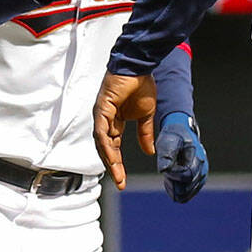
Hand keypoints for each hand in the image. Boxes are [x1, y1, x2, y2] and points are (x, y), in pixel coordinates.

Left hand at [93, 72, 156, 190]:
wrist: (139, 67)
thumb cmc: (141, 85)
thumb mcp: (146, 115)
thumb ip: (145, 133)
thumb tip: (149, 151)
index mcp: (115, 122)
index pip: (115, 147)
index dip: (119, 164)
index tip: (124, 181)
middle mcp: (105, 121)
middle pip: (106, 149)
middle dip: (113, 167)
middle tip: (120, 183)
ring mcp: (102, 115)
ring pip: (102, 143)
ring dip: (109, 160)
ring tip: (117, 175)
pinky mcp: (102, 109)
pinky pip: (101, 131)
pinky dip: (106, 145)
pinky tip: (112, 156)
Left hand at [156, 112, 207, 202]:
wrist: (181, 136)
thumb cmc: (173, 137)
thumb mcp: (168, 140)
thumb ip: (166, 154)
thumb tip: (163, 169)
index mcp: (198, 157)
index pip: (186, 176)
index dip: (172, 174)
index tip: (165, 166)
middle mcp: (203, 170)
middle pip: (184, 189)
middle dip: (171, 181)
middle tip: (167, 168)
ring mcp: (201, 178)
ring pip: (183, 195)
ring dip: (173, 186)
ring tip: (169, 172)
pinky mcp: (197, 184)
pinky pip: (184, 197)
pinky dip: (175, 190)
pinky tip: (171, 178)